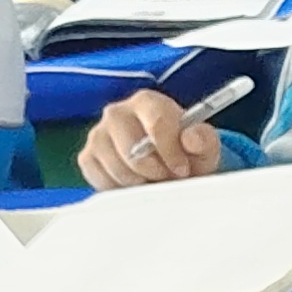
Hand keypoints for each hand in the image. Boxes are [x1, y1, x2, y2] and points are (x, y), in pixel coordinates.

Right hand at [79, 90, 220, 187]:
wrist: (169, 167)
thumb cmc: (186, 153)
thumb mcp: (204, 147)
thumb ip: (203, 139)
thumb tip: (192, 137)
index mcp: (147, 102)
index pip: (156, 123)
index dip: (171, 151)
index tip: (182, 169)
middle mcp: (117, 113)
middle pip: (131, 148)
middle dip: (154, 170)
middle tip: (167, 176)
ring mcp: (98, 135)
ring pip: (116, 167)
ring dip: (139, 181)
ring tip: (153, 179)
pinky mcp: (88, 157)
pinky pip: (101, 180)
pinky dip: (121, 189)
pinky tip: (135, 182)